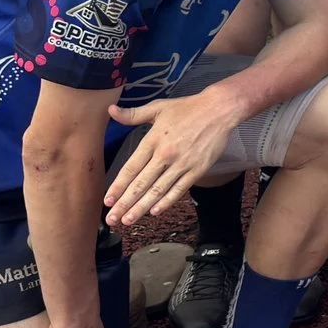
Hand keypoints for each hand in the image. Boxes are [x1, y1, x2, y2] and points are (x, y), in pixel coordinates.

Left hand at [103, 86, 244, 223]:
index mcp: (153, 140)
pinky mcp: (197, 170)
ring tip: (129, 220)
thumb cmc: (188, 108)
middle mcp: (165, 154)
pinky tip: (155, 211)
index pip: (131, 168)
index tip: (108, 201)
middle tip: (112, 219)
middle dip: (125, 204)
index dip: (118, 186)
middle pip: (141, 184)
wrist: (220, 109)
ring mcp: (182, 164)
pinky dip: (166, 202)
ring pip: (158, 190)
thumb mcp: (158, 107)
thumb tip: (111, 111)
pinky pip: (179, 189)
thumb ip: (133, 114)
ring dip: (142, 207)